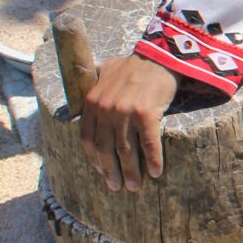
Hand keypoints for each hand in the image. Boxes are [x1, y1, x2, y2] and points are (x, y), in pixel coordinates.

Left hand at [79, 54, 178, 191]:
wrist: (159, 55)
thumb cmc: (134, 64)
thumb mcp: (105, 69)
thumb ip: (93, 80)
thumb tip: (84, 83)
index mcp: (93, 102)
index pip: (88, 139)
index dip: (94, 159)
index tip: (101, 172)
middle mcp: (106, 109)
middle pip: (105, 149)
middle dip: (110, 172)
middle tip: (116, 187)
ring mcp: (125, 112)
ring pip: (126, 151)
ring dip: (130, 172)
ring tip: (134, 186)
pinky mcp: (146, 114)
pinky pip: (149, 144)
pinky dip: (153, 160)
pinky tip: (156, 172)